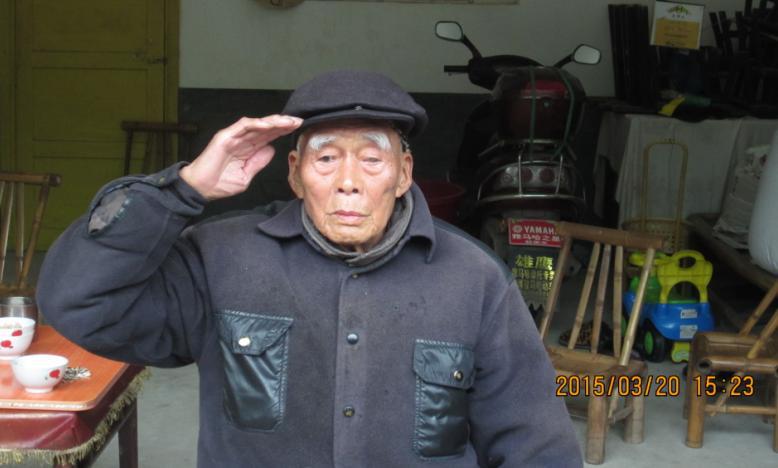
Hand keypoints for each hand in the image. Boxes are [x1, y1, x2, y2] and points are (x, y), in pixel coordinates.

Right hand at [180, 115, 302, 199]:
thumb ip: (258, 162)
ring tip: (288, 121)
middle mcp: (242, 140)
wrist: (200, 188)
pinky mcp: (225, 136)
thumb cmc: (220, 184)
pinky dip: (256, 124)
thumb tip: (271, 150)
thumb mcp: (246, 175)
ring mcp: (234, 136)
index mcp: (248, 149)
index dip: (283, 131)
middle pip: (266, 128)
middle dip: (283, 124)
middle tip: (298, 121)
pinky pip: (243, 126)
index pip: (269, 136)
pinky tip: (269, 124)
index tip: (298, 128)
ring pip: (257, 124)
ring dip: (273, 121)